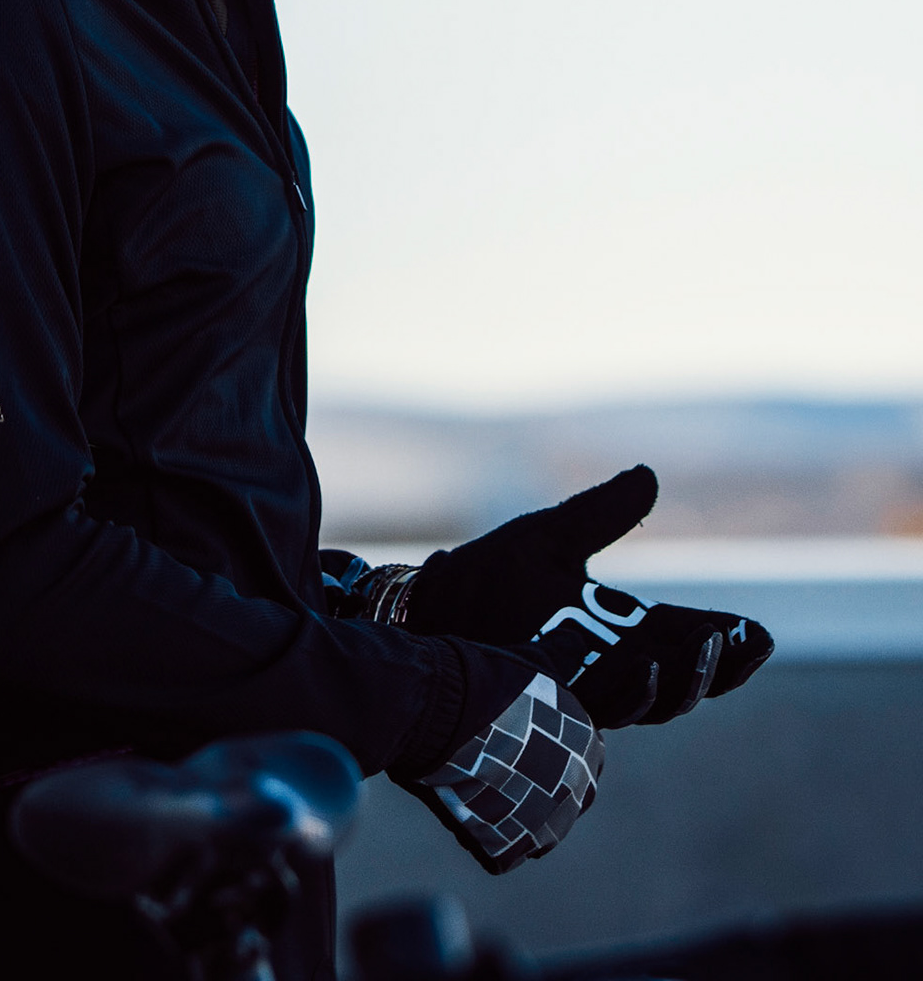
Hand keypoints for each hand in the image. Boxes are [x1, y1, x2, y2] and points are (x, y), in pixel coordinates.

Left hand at [336, 467, 773, 727]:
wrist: (424, 606)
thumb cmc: (485, 577)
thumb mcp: (549, 537)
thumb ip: (600, 514)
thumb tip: (648, 474)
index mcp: (618, 629)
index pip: (688, 640)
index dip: (729, 641)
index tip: (760, 631)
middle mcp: (610, 666)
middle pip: (686, 682)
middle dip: (720, 666)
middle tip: (744, 643)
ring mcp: (584, 689)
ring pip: (654, 704)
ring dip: (684, 681)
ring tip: (700, 650)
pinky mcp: (555, 704)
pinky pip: (604, 712)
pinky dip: (632, 693)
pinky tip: (646, 671)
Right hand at [397, 672, 603, 875]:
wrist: (434, 706)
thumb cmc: (483, 678)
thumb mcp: (529, 660)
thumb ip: (562, 654)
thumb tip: (580, 639)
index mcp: (588, 746)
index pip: (580, 754)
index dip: (546, 742)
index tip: (515, 730)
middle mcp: (578, 790)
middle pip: (558, 792)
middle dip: (531, 778)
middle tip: (491, 752)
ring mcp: (546, 823)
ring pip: (532, 824)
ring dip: (509, 809)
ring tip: (472, 779)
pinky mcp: (512, 846)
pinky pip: (504, 849)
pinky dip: (485, 835)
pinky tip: (463, 804)